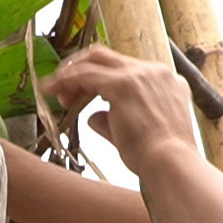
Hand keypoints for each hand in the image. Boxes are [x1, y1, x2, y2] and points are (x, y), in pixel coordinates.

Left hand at [41, 45, 197, 176]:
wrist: (171, 164)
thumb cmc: (159, 159)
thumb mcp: (140, 134)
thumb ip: (113, 121)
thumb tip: (92, 117)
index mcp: (167, 82)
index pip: (127, 69)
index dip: (101, 79)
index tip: (84, 95)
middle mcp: (155, 72)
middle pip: (109, 57)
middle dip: (83, 70)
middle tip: (65, 90)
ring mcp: (139, 75)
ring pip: (95, 60)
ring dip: (72, 75)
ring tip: (55, 92)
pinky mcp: (122, 84)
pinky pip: (84, 74)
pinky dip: (65, 80)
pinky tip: (51, 89)